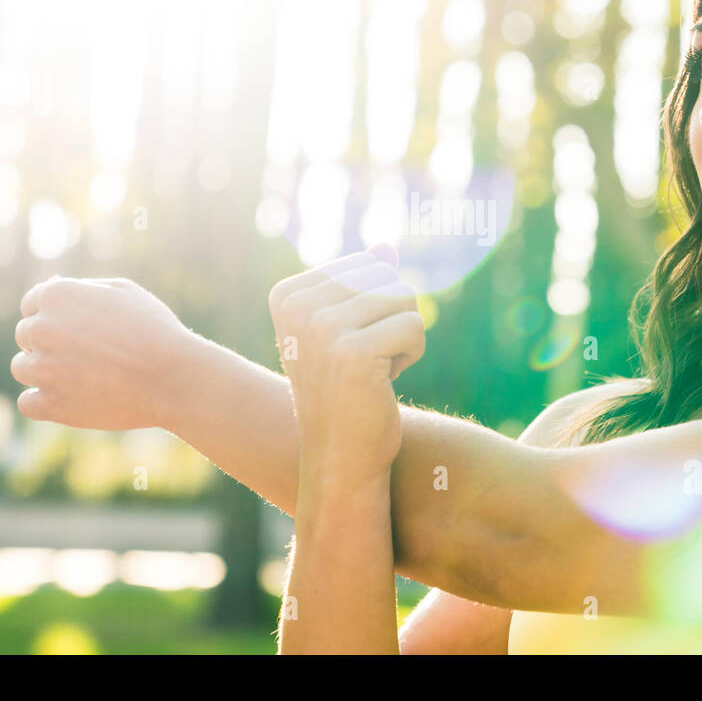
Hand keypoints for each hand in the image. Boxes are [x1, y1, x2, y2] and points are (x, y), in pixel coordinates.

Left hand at [10, 277, 197, 429]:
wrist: (172, 377)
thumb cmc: (154, 330)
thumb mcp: (123, 292)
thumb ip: (82, 287)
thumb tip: (51, 285)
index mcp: (56, 295)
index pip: (31, 305)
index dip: (55, 317)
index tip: (77, 331)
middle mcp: (41, 328)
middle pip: (26, 336)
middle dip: (50, 344)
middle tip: (88, 355)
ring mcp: (43, 368)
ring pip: (22, 369)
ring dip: (46, 372)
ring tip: (84, 377)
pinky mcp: (50, 404)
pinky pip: (27, 403)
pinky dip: (44, 403)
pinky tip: (71, 399)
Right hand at [268, 245, 425, 482]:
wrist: (340, 455)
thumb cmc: (347, 391)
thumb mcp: (346, 329)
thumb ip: (362, 283)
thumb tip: (386, 244)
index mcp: (286, 295)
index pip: (366, 263)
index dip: (373, 304)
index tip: (348, 344)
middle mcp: (297, 307)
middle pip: (385, 275)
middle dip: (391, 317)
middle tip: (365, 360)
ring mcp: (322, 329)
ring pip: (404, 297)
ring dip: (402, 336)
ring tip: (373, 370)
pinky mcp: (354, 352)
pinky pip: (415, 325)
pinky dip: (411, 354)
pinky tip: (383, 383)